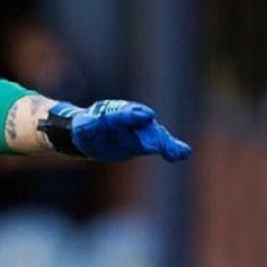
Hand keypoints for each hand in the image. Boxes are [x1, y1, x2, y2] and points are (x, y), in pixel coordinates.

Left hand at [57, 100, 191, 161]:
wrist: (95, 134)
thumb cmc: (87, 127)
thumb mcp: (83, 128)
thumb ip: (87, 127)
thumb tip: (87, 126)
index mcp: (116, 112)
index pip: (124, 113)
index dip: (134, 115)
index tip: (145, 116)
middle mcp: (133, 119)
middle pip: (145, 127)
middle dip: (151, 135)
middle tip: (156, 146)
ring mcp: (142, 131)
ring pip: (157, 136)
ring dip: (166, 145)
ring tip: (176, 153)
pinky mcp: (147, 143)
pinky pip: (162, 145)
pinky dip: (173, 149)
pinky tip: (183, 154)